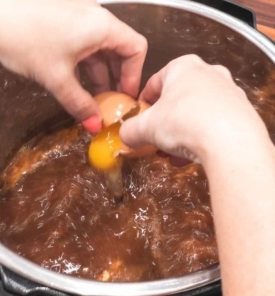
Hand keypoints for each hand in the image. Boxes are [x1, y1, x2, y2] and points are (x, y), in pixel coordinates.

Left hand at [0, 0, 146, 132]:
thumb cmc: (21, 35)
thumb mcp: (56, 78)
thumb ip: (79, 104)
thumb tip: (94, 125)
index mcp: (101, 26)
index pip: (136, 49)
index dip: (134, 75)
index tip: (125, 96)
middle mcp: (95, 18)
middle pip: (120, 50)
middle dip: (117, 78)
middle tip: (111, 102)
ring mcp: (80, 17)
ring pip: (101, 49)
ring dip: (100, 75)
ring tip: (93, 98)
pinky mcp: (66, 20)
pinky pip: (86, 45)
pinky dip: (86, 65)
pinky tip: (78, 82)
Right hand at [120, 54, 266, 163]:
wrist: (230, 141)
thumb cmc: (183, 122)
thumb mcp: (146, 127)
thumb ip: (130, 130)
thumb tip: (125, 136)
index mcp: (182, 67)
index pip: (155, 82)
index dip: (143, 102)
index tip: (139, 117)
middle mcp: (208, 73)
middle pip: (177, 99)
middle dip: (164, 121)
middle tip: (156, 138)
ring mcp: (228, 91)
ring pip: (195, 112)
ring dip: (180, 132)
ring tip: (171, 152)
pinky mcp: (242, 112)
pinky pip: (213, 123)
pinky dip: (199, 137)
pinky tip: (190, 156)